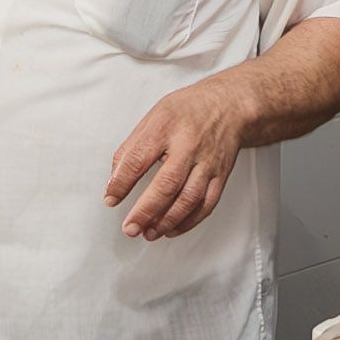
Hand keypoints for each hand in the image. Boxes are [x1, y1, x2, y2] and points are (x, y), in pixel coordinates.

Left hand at [104, 77, 259, 240]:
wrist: (229, 106)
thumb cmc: (187, 111)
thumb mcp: (153, 117)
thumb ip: (132, 148)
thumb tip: (115, 180)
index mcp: (166, 128)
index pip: (139, 158)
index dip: (121, 182)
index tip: (110, 199)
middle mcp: (188, 146)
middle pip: (167, 183)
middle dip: (146, 210)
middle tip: (130, 228)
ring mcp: (207, 163)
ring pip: (189, 199)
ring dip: (167, 221)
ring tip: (149, 233)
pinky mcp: (220, 175)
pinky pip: (206, 204)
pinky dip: (189, 221)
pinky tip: (173, 229)